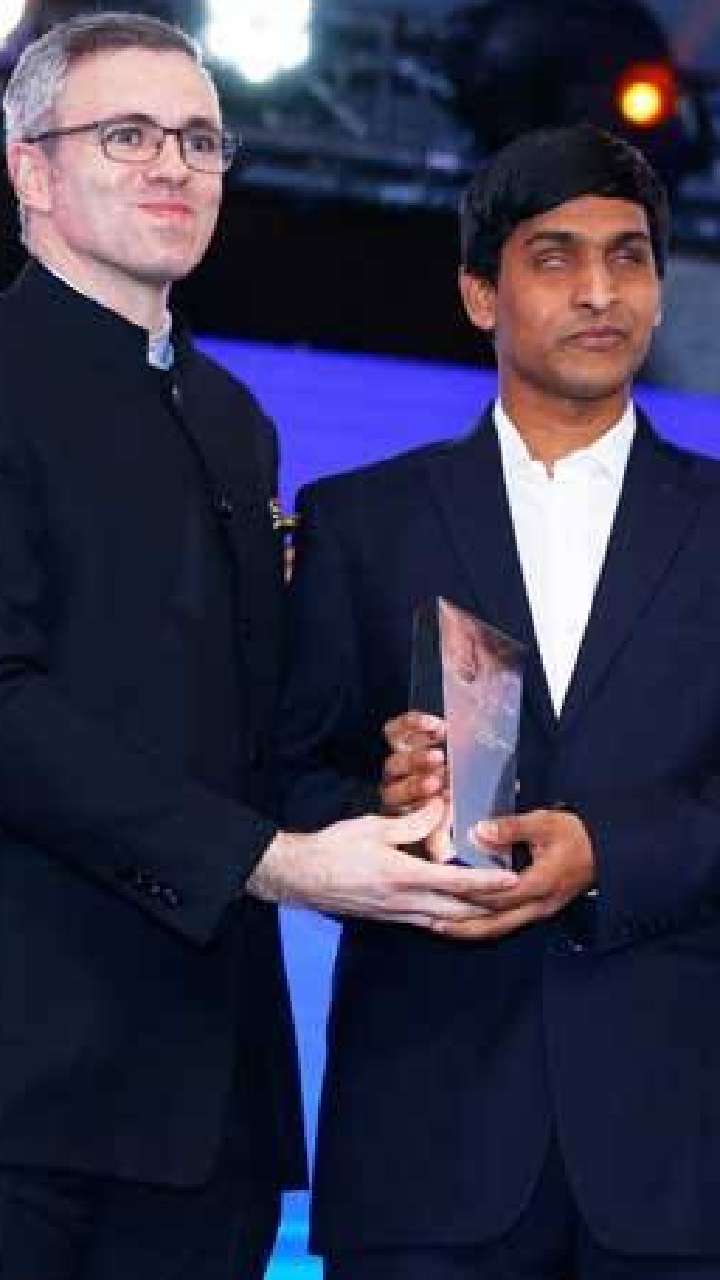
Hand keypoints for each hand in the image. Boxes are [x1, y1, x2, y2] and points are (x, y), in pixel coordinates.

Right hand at [246, 798, 516, 928]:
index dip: (488, 883)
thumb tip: (441, 807)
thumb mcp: (373, 826)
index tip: (512, 880)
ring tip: (496, 907)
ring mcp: (397, 914)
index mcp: (404, 875)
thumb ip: (412, 822)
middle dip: (490, 907)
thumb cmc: (334, 847)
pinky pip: (428, 921)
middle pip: (459, 910)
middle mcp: (405, 901)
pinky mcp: (388, 918)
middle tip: (515, 899)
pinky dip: (449, 917)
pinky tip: (458, 912)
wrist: (300, 876)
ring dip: (472, 916)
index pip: (457, 881)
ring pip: (446, 920)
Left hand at [381, 711, 450, 858]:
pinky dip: (415, 725)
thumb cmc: (439, 805)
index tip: (444, 803)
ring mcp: (395, 759)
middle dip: (417, 785)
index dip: (424, 811)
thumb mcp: (440, 826)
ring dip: (418, 759)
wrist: (441, 768)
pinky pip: (397, 729)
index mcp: (401, 811)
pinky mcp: (395, 735)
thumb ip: (440, 839)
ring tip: (440, 756)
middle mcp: (394, 785)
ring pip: (397, 759)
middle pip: (397, 787)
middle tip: (439, 781)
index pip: (406, 814)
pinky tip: (438, 727)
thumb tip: (442, 856)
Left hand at [433, 808, 595, 940]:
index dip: (467, 895)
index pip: (496, 896)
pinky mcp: (538, 910)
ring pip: (500, 928)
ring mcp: (540, 911)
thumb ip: (511, 828)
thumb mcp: (544, 823)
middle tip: (429, 922)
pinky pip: (507, 922)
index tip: (440, 892)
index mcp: (539, 884)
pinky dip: (484, 923)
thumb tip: (478, 831)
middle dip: (462, 925)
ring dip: (470, 929)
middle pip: (495, 924)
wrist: (606, 850)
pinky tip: (466, 919)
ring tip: (440, 926)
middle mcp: (538, 905)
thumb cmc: (575, 834)